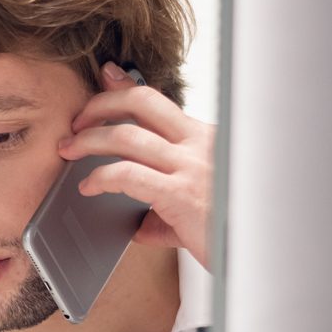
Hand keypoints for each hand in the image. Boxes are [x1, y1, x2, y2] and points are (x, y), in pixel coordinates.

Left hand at [58, 62, 216, 269]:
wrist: (261, 254)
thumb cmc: (233, 231)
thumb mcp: (202, 208)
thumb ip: (166, 209)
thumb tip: (137, 221)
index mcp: (206, 140)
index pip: (159, 101)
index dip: (126, 86)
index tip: (104, 77)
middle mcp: (199, 145)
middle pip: (140, 103)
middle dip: (99, 106)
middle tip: (75, 124)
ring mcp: (191, 167)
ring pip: (126, 135)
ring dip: (88, 140)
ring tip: (69, 151)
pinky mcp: (181, 194)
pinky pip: (127, 174)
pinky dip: (99, 176)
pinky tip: (88, 187)